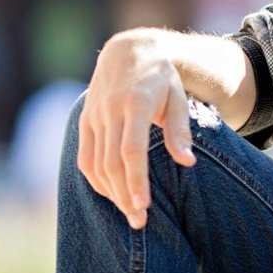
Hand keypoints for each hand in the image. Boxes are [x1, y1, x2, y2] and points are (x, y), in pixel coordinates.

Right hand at [76, 29, 195, 229]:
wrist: (128, 51)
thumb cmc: (161, 78)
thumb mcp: (178, 97)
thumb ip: (180, 130)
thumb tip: (188, 162)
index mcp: (136, 102)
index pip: (131, 149)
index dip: (135, 180)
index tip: (143, 205)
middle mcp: (110, 110)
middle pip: (112, 162)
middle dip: (123, 195)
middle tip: (139, 221)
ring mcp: (94, 116)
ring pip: (96, 163)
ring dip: (110, 193)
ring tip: (129, 213)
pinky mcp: (85, 121)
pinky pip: (85, 157)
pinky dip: (96, 180)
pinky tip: (111, 194)